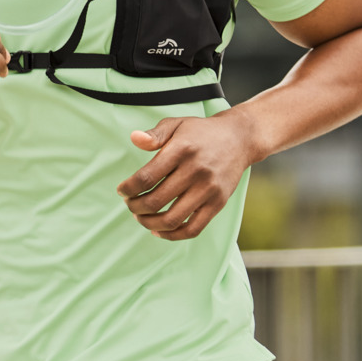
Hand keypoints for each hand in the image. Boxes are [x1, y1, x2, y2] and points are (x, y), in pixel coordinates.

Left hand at [118, 112, 258, 239]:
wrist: (239, 139)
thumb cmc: (201, 133)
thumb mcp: (177, 125)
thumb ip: (155, 134)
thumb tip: (134, 138)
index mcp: (181, 150)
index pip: (146, 177)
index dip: (128, 188)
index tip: (122, 190)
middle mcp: (195, 171)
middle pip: (155, 201)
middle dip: (135, 207)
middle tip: (130, 204)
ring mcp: (208, 189)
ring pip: (171, 219)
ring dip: (149, 223)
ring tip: (141, 218)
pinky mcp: (218, 203)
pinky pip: (193, 229)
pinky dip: (172, 235)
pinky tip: (158, 231)